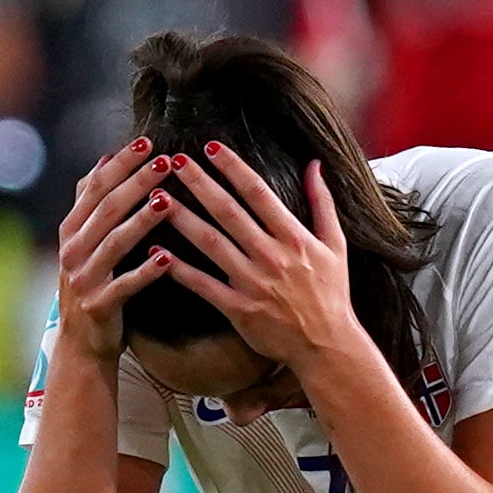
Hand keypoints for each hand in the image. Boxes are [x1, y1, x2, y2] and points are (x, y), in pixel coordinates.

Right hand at [52, 138, 178, 362]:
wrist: (80, 344)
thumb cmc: (91, 284)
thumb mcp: (83, 241)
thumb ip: (90, 203)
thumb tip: (104, 159)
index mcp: (71, 230)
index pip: (95, 187)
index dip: (121, 163)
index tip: (147, 141)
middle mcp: (73, 250)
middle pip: (107, 209)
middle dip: (136, 182)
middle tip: (165, 162)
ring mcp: (84, 278)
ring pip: (114, 243)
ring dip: (141, 221)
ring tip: (167, 201)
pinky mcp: (98, 305)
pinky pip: (125, 285)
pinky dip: (146, 271)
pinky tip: (168, 258)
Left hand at [156, 144, 365, 377]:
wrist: (328, 345)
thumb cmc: (332, 293)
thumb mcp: (336, 244)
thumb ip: (322, 203)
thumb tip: (314, 164)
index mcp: (294, 236)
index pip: (258, 193)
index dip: (233, 168)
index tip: (210, 147)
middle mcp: (271, 255)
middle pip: (228, 212)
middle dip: (200, 184)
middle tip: (175, 161)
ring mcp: (253, 283)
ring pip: (211, 243)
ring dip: (183, 219)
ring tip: (157, 198)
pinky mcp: (239, 309)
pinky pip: (203, 285)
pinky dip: (180, 269)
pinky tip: (155, 252)